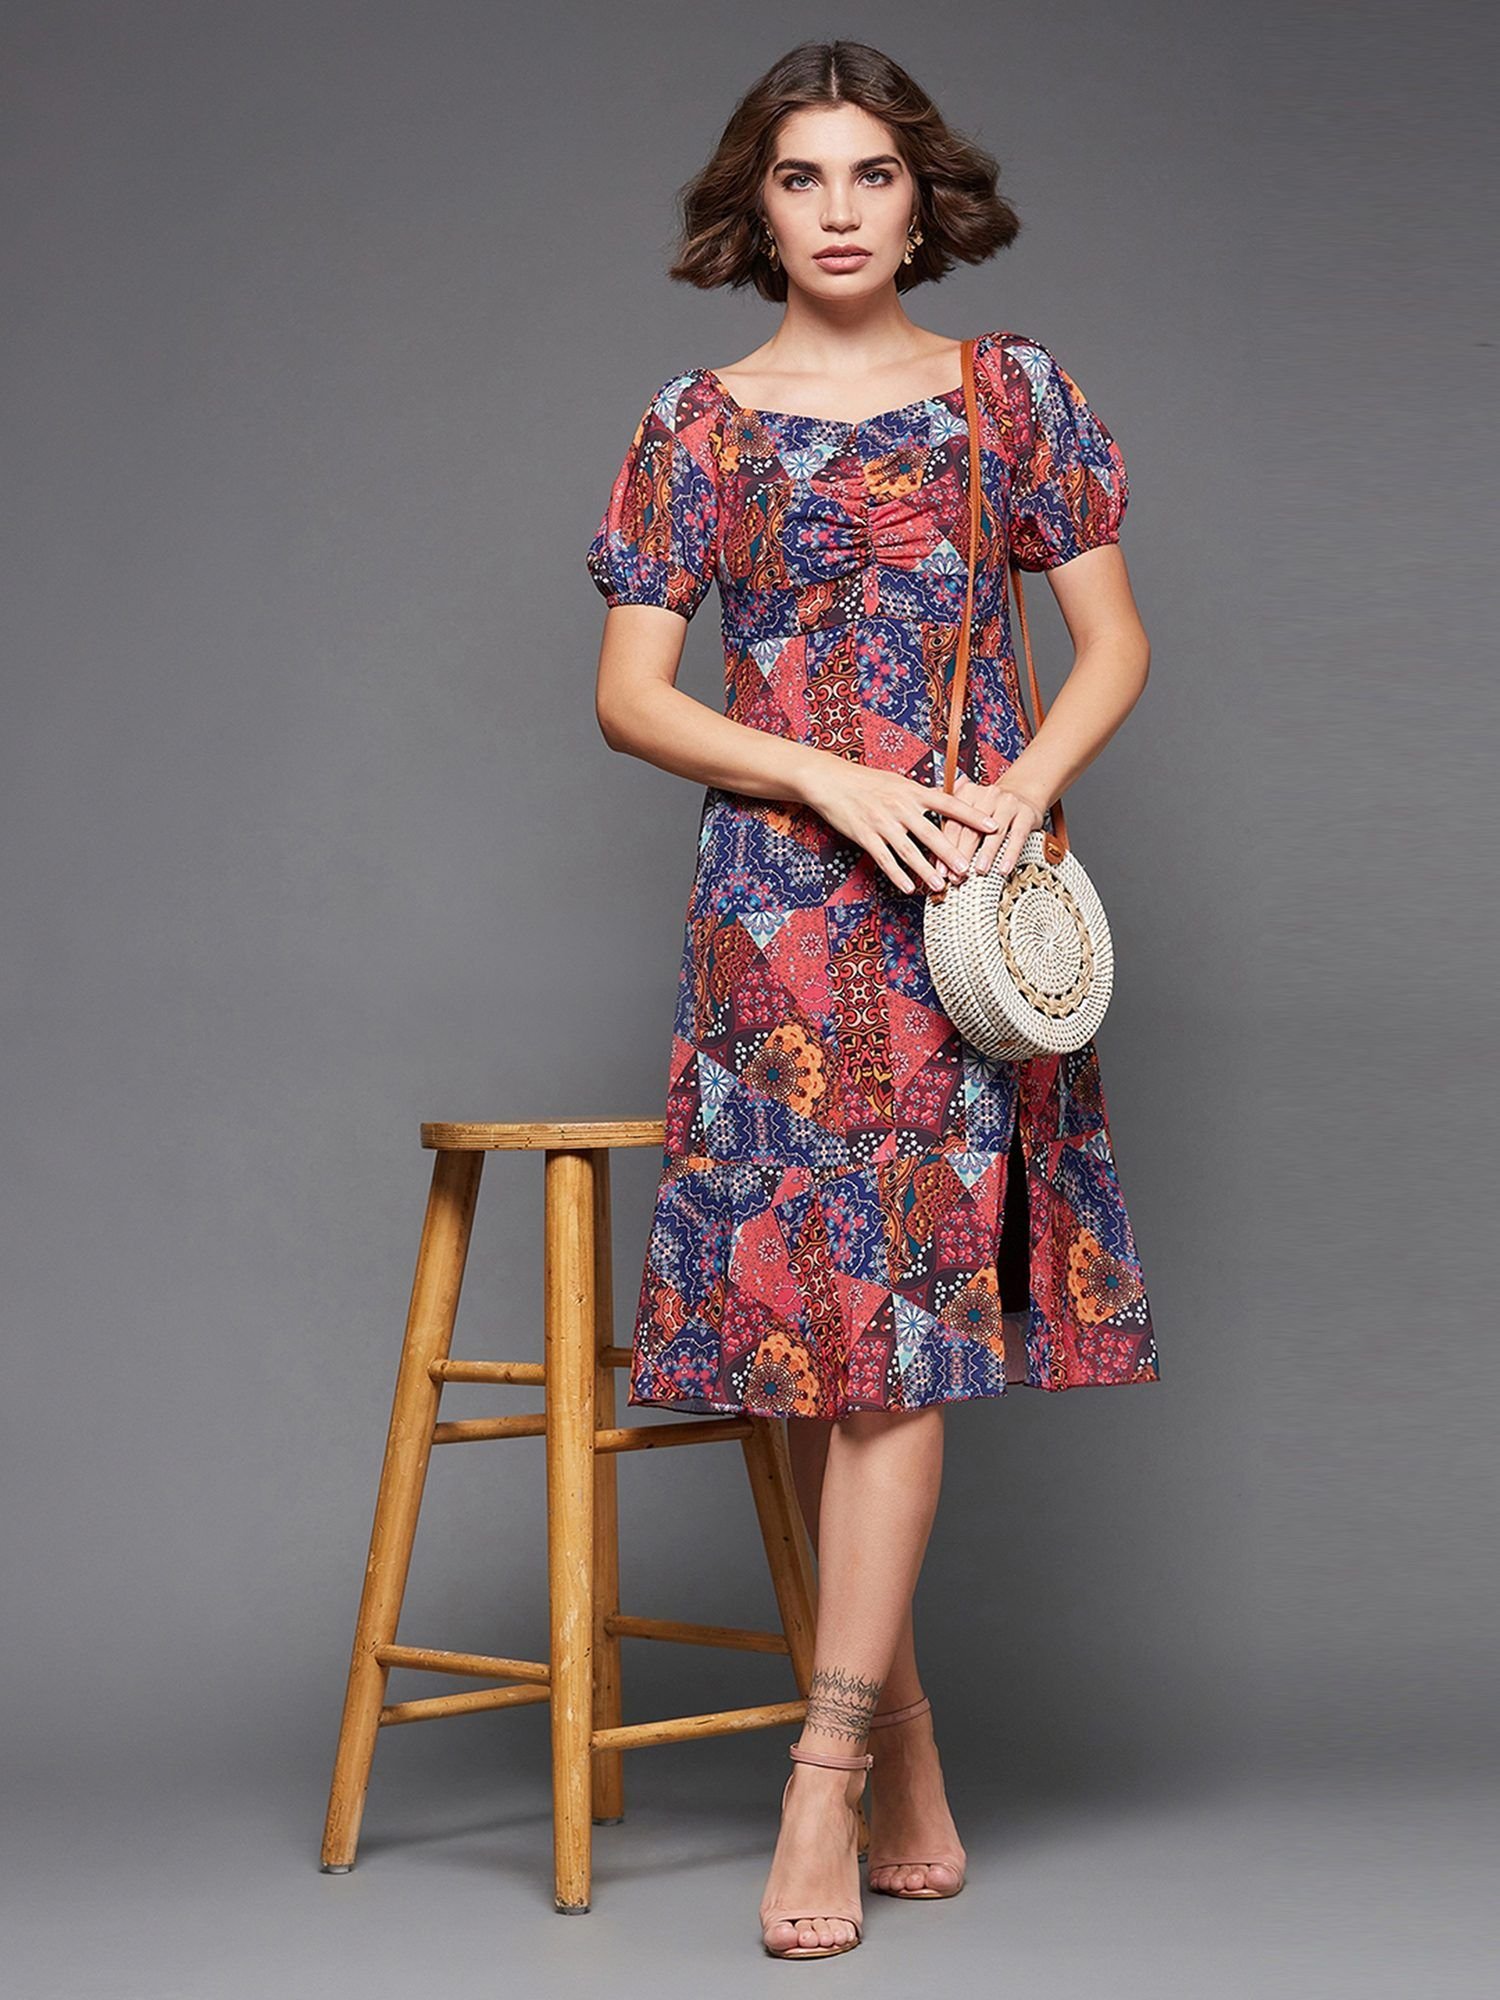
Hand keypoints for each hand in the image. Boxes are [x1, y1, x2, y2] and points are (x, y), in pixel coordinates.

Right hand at [800, 760, 1000, 895]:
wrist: (831, 781)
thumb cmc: (868, 782)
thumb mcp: (901, 781)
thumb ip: (929, 790)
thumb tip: (961, 787)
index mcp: (912, 791)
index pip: (949, 803)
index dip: (972, 815)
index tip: (993, 826)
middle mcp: (900, 806)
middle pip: (931, 833)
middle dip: (950, 853)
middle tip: (968, 870)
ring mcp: (881, 822)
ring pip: (908, 850)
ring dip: (925, 870)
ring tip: (941, 886)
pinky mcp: (864, 835)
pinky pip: (884, 858)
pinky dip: (897, 875)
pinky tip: (909, 888)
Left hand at [939, 771, 1049, 878]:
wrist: (1022, 793)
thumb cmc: (990, 809)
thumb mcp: (970, 809)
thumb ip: (951, 825)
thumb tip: (933, 856)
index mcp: (968, 794)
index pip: (952, 824)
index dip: (945, 849)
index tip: (941, 870)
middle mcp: (988, 796)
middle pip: (971, 829)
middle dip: (963, 855)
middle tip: (958, 876)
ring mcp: (1008, 804)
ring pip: (995, 833)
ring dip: (986, 854)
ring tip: (979, 871)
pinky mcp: (1026, 814)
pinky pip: (1017, 836)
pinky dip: (1010, 854)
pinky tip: (1004, 868)